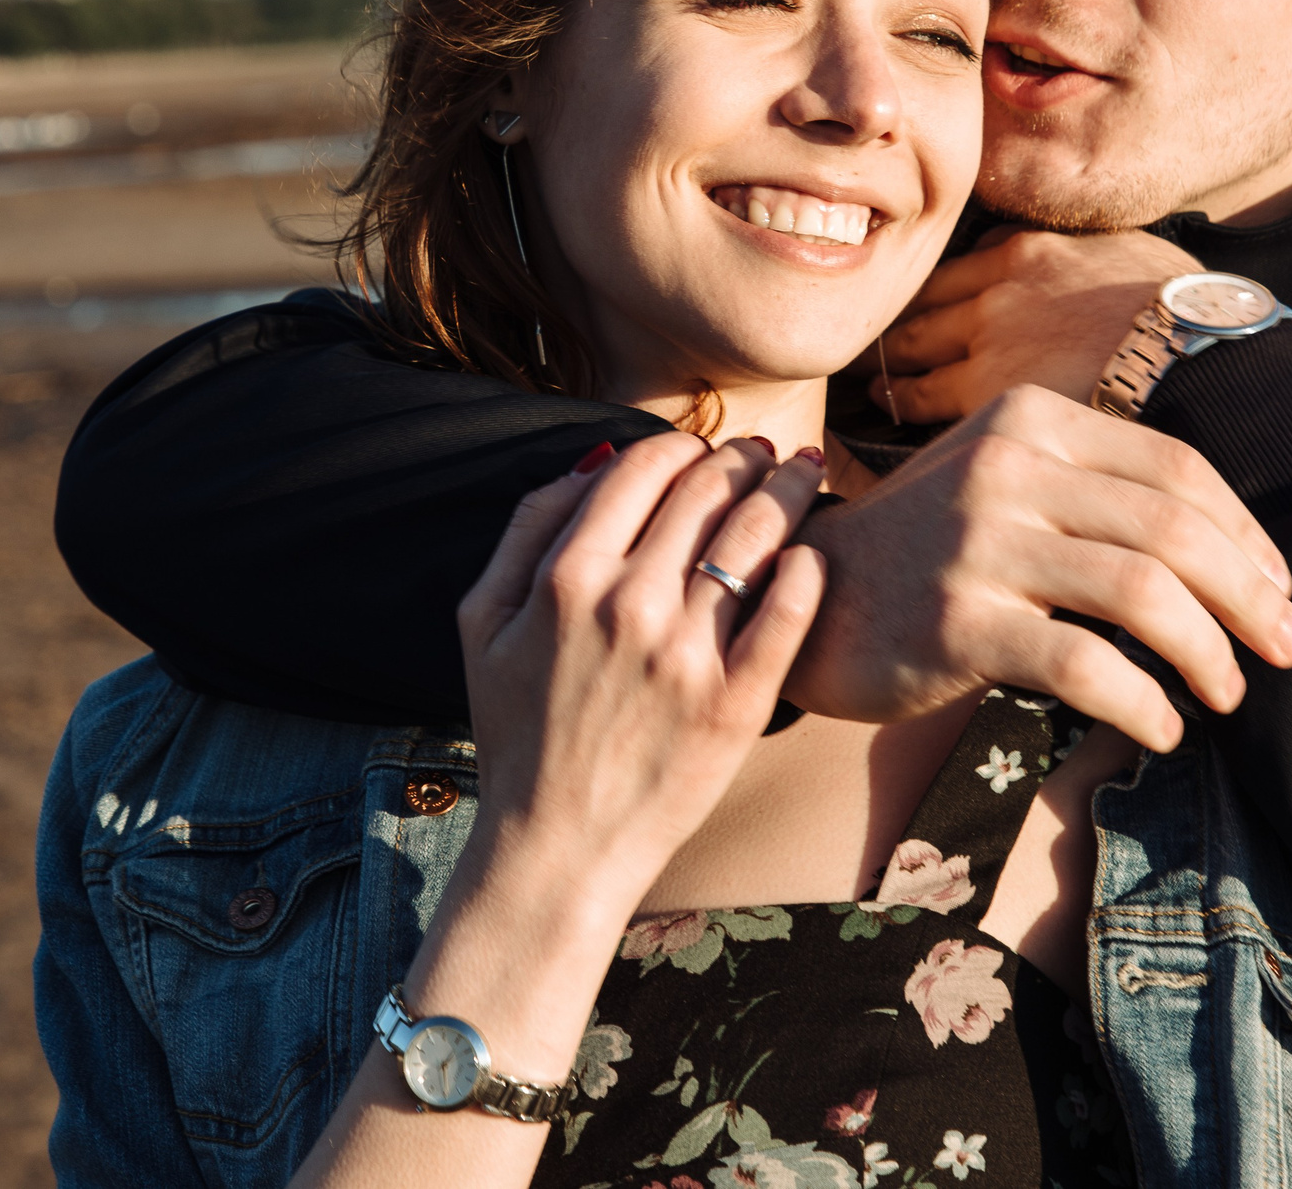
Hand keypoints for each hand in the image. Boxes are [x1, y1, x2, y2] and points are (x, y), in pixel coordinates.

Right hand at [456, 433, 825, 916]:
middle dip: (742, 456)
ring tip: (802, 476)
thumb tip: (592, 462)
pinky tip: (809, 554)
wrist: (556, 846)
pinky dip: (806, 568)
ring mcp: (688, 654)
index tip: (701, 449)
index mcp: (568, 578)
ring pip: (756, 533)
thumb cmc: (518, 732)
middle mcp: (630, 604)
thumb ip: (526, 530)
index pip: (643, 467)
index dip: (681, 444)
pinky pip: (789, 611)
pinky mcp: (737, 702)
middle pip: (708, 488)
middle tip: (762, 453)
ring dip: (787, 488)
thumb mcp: (482, 622)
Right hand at [787, 385, 1291, 748]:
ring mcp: (978, 542)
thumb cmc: (925, 548)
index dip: (1246, 535)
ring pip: (1143, 593)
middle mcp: (1006, 467)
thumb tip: (1231, 552)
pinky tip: (1160, 727)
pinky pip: (1084, 665)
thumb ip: (1091, 488)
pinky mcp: (956, 620)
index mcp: (1029, 419)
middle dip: (1251, 598)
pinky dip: (1143, 704)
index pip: (1176, 469)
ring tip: (1226, 693)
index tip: (1279, 590)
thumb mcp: (1001, 479)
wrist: (801, 592)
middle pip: (1174, 529)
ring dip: (1209, 654)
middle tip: (1286, 648)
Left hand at [871, 226, 1202, 419]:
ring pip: (913, 344)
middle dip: (896, 316)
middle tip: (871, 335)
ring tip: (867, 375)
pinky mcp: (986, 386)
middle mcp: (1000, 283)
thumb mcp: (1138, 257)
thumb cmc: (1187, 314)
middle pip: (927, 298)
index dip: (940, 288)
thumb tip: (1107, 267)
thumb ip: (1098, 258)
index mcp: (1035, 249)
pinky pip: (923, 397)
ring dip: (888, 360)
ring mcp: (988, 332)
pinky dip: (900, 401)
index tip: (921, 301)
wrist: (1197, 354)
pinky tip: (886, 407)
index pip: (966, 263)